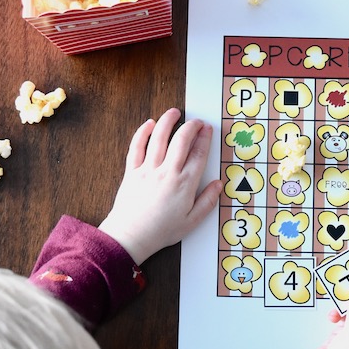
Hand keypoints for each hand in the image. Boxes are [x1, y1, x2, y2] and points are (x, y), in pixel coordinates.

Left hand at [99, 108, 221, 264]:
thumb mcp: (191, 222)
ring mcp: (148, 170)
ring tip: (174, 112)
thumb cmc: (160, 231)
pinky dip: (142, 133)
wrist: (130, 236)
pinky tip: (149, 124)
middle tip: (196, 121)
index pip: (198, 154)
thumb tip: (218, 185)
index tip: (207, 130)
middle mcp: (167, 172)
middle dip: (191, 126)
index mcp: (184, 184)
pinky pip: (136, 146)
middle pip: (181, 140)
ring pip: (159, 138)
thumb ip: (207, 202)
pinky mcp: (132, 171)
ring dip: (167, 121)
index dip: (205, 138)